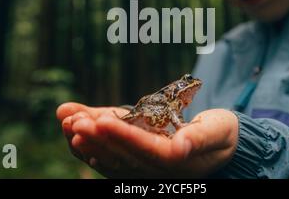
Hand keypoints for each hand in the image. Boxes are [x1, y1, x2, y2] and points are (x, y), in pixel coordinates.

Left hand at [56, 102, 238, 177]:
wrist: (221, 144)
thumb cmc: (220, 133)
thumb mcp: (217, 131)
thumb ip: (199, 139)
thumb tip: (180, 146)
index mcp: (177, 163)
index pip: (146, 150)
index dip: (123, 136)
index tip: (101, 120)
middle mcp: (157, 169)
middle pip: (122, 156)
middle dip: (97, 137)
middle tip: (73, 121)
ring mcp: (145, 166)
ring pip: (112, 157)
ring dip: (89, 140)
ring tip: (67, 121)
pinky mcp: (137, 158)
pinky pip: (111, 155)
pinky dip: (92, 143)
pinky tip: (74, 130)